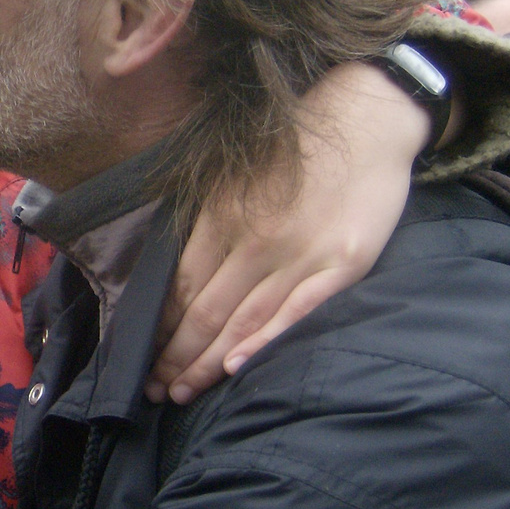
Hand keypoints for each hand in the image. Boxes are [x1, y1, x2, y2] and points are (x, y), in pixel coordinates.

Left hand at [149, 60, 427, 402]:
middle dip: (175, 357)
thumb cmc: (297, 146)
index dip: (159, 328)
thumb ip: (207, 223)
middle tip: (154, 391)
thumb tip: (175, 276)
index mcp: (223, 214)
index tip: (142, 358)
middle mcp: (255, 237)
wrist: (367, 116)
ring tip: (183, 392)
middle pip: (204, 311)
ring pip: (242, 320)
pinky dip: (263, 342)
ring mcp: (300, 253)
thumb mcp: (236, 175)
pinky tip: (237, 368)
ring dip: (207, 362)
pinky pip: (296, 312)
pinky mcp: (342, 264)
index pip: (181, 286)